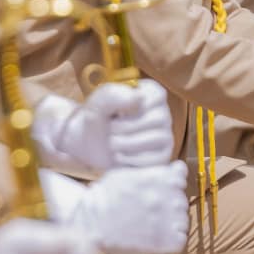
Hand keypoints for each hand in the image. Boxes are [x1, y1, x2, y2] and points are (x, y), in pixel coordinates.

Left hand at [35, 81, 174, 171]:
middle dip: (126, 127)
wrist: (88, 145)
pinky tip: (120, 155)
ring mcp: (164, 136)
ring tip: (112, 143)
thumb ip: (113, 94)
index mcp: (151, 94)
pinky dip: (131, 159)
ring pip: (156, 138)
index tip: (117, 111)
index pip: (157, 96)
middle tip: (110, 129)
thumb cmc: (96, 120)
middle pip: (158, 118)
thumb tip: (139, 98)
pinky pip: (154, 159)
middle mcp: (162, 113)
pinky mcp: (161, 157)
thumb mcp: (97, 103)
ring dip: (126, 143)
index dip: (132, 106)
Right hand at [46, 163, 190, 253]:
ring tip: (149, 227)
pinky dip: (170, 242)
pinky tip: (154, 239)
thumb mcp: (125, 174)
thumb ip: (152, 172)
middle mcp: (169, 197)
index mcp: (161, 178)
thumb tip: (175, 169)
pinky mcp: (169, 241)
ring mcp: (171, 219)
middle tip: (148, 214)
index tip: (162, 191)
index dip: (172, 185)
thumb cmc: (103, 199)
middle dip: (168, 206)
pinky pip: (180, 240)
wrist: (92, 224)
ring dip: (170, 224)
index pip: (180, 177)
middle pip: (181, 200)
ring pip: (182, 220)